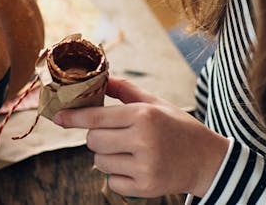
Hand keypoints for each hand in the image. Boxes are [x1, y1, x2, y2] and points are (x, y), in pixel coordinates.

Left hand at [53, 77, 229, 197]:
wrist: (207, 161)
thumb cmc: (178, 127)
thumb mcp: (156, 104)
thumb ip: (126, 91)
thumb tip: (100, 78)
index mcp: (144, 116)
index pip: (96, 118)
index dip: (73, 117)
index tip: (57, 116)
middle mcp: (143, 140)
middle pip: (93, 141)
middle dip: (96, 138)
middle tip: (114, 135)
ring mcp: (144, 166)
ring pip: (100, 162)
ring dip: (106, 156)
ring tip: (128, 151)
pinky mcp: (145, 186)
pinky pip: (112, 180)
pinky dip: (117, 174)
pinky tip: (136, 166)